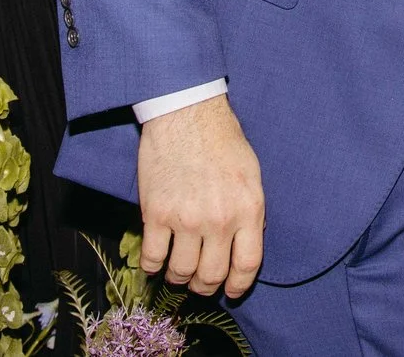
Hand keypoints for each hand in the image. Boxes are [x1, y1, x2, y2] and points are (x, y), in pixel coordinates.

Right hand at [137, 95, 264, 299]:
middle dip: (205, 286)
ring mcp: (186, 219)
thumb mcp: (252, 174)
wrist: (186, 112)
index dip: (238, 285)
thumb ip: (250, 211)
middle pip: (212, 275)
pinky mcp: (156, 214)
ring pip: (181, 271)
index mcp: (248, 209)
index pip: (247, 265)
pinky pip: (152, 257)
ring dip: (178, 278)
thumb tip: (244, 244)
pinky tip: (155, 261)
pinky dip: (152, 266)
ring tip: (177, 272)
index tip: (231, 290)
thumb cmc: (222, 139)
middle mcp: (219, 220)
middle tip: (200, 283)